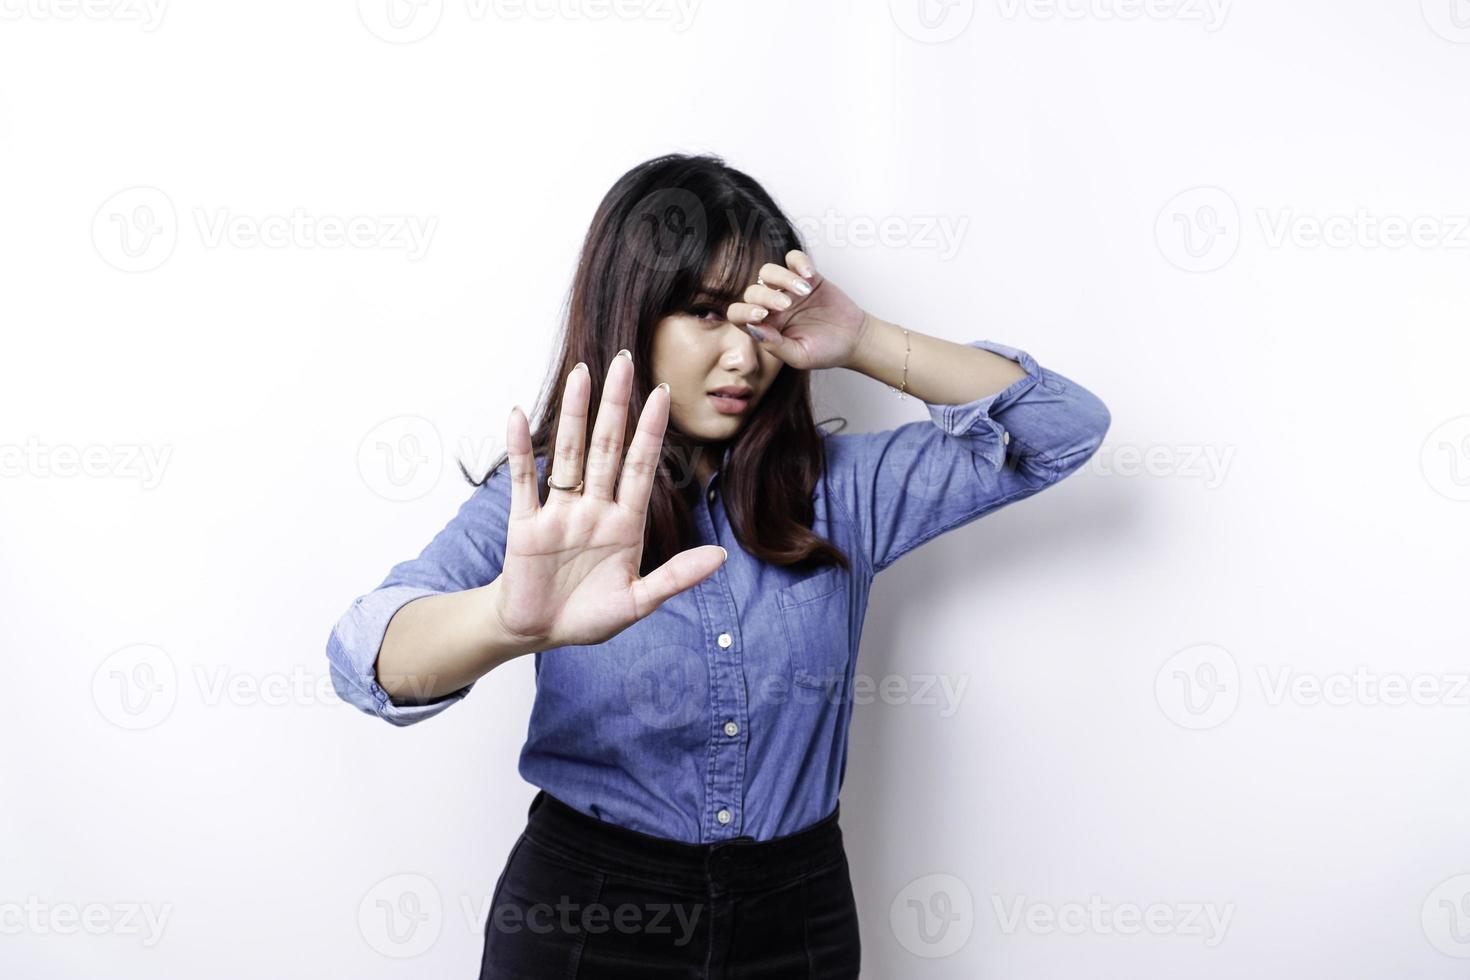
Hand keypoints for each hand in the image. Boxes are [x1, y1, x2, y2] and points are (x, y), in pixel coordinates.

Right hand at [491, 353, 727, 648]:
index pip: (640, 466)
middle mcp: (593, 508)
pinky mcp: (526, 524)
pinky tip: (519, 416)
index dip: (651, 430)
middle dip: (616, 405)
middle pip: (607, 446)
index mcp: (625, 523)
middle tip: (624, 361)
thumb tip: (721, 556)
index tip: (663, 393)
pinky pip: (522, 480)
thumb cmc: (588, 618)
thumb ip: (676, 578)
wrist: (539, 634)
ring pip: (569, 453)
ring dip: (574, 414)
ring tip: (581, 374)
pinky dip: (521, 449)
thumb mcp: (637, 603)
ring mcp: (559, 512)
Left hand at [725, 248, 869, 370]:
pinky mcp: (807, 276)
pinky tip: (809, 276)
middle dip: (765, 296)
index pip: (738, 314)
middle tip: (787, 305)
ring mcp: (788, 290)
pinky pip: (793, 259)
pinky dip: (798, 262)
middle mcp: (771, 306)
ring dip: (782, 278)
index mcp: (764, 327)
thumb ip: (775, 346)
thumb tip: (754, 328)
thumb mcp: (800, 356)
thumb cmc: (825, 352)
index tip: (762, 315)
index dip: (743, 312)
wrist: (854, 340)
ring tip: (803, 291)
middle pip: (752, 291)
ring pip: (768, 272)